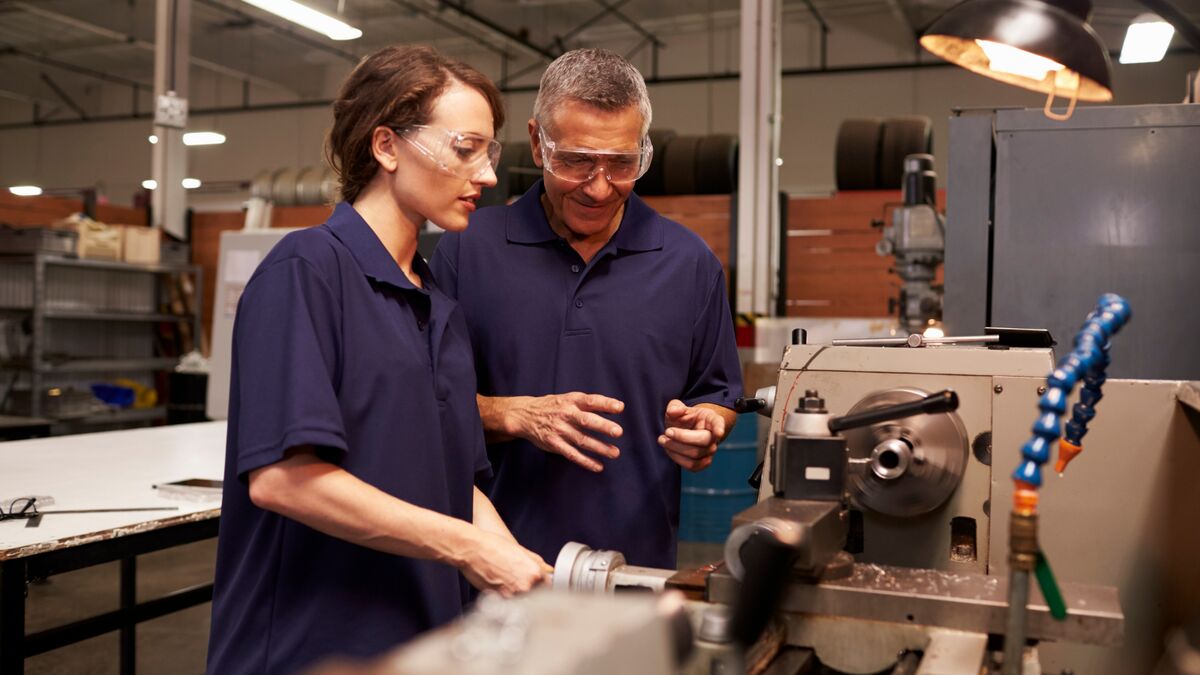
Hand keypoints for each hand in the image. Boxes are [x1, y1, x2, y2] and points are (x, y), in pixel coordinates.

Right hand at [458, 529, 552, 596]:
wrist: (472, 549)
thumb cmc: (493, 546)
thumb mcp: (521, 551)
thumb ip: (538, 564)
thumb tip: (549, 572)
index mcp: (535, 573)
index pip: (548, 587)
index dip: (542, 586)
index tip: (537, 586)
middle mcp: (526, 586)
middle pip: (535, 596)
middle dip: (530, 592)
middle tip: (517, 582)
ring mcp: (512, 595)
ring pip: (521, 602)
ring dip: (517, 597)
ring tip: (506, 582)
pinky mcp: (498, 600)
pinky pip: (507, 604)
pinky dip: (504, 598)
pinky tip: (498, 585)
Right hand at [510, 392, 624, 471]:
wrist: (525, 415)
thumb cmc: (553, 406)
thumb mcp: (568, 398)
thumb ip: (588, 403)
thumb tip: (615, 407)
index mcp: (572, 401)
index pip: (591, 400)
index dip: (605, 403)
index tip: (620, 407)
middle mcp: (566, 414)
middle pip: (587, 421)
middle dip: (603, 426)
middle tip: (618, 432)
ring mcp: (560, 430)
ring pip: (582, 440)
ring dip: (599, 447)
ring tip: (615, 453)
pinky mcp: (554, 443)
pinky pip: (572, 454)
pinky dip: (585, 461)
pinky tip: (598, 466)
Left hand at [658, 400, 726, 471]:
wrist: (685, 430)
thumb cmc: (684, 418)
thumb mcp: (678, 407)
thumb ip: (675, 407)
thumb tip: (674, 411)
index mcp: (712, 419)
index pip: (718, 423)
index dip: (719, 428)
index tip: (718, 432)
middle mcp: (714, 437)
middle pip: (704, 441)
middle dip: (682, 437)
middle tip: (667, 431)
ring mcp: (710, 451)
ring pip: (696, 456)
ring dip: (676, 449)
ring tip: (663, 440)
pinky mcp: (703, 462)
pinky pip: (692, 466)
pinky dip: (677, 459)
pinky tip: (669, 449)